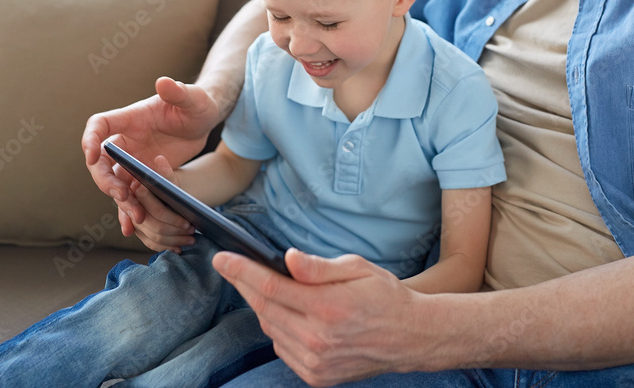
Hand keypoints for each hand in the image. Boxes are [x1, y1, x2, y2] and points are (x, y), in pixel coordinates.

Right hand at [83, 76, 220, 234]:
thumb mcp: (194, 98)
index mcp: (130, 119)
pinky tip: (133, 228)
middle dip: (106, 180)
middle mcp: (125, 140)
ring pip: (114, 183)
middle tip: (121, 195)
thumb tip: (164, 82)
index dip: (90, 139)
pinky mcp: (143, 176)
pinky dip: (129, 211)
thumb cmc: (197, 104)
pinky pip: (130, 195)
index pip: (99, 126)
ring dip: (120, 200)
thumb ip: (179, 92)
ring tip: (136, 216)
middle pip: (101, 162)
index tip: (91, 155)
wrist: (204, 122)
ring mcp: (132, 160)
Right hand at [122, 154, 196, 252]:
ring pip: (150, 235)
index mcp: (129, 188)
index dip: (137, 209)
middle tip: (188, 226)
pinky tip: (180, 248)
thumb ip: (163, 170)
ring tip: (191, 237)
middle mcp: (126, 205)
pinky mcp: (141, 232)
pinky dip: (166, 247)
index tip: (155, 216)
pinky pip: (151, 243)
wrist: (169, 191)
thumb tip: (159, 160)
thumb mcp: (168, 175)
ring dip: (172, 238)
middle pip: (145, 221)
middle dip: (169, 224)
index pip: (129, 201)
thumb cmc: (168, 182)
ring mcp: (132, 221)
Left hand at [213, 250, 425, 385]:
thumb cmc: (386, 296)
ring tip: (263, 286)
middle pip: (263, 307)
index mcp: (327, 307)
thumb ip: (318, 266)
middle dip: (243, 284)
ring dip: (261, 306)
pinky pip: (282, 347)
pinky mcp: (315, 375)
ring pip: (269, 328)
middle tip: (231, 266)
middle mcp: (317, 338)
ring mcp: (315, 361)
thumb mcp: (357, 268)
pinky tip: (287, 313)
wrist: (411, 337)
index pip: (270, 286)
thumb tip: (286, 259)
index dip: (241, 270)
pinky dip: (277, 328)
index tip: (222, 258)